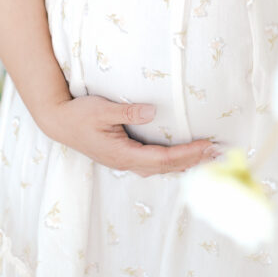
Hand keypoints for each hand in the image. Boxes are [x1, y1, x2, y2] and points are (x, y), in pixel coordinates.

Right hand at [38, 95, 221, 175]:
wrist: (59, 121)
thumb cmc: (80, 115)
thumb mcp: (102, 110)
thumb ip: (127, 112)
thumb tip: (152, 111)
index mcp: (123, 154)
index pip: (163, 158)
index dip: (187, 154)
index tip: (207, 146)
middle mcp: (126, 161)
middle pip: (166, 167)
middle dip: (193, 161)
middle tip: (219, 153)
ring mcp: (125, 160)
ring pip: (161, 167)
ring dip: (185, 162)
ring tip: (208, 156)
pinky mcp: (125, 154)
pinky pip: (154, 162)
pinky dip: (172, 160)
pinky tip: (183, 156)